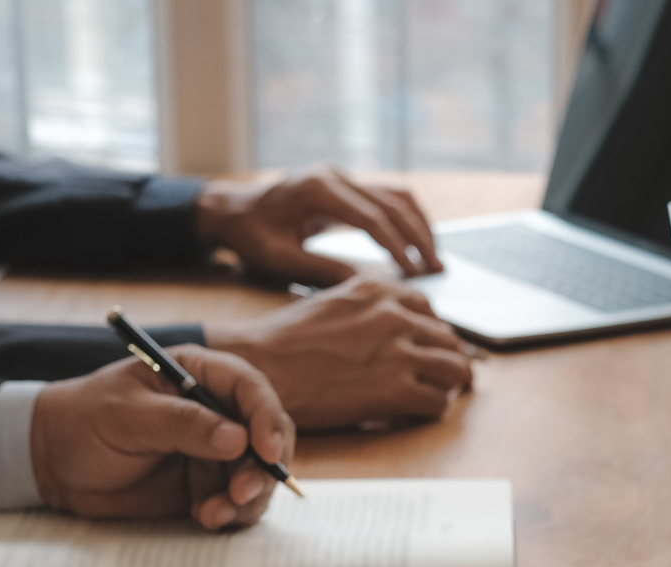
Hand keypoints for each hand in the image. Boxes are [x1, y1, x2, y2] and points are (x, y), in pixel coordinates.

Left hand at [33, 346, 294, 529]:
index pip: (251, 390)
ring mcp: (216, 452)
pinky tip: (205, 518)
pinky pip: (238, 503)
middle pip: (268, 436)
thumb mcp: (126, 415)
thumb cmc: (83, 422)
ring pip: (259, 474)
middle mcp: (218, 412)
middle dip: (263, 467)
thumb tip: (237, 439)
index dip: (266, 419)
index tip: (266, 452)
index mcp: (200, 375)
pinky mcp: (208, 485)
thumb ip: (181, 424)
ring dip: (248, 498)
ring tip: (214, 514)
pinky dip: (231, 514)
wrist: (53, 464)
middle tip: (242, 492)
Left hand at [196, 165, 442, 285]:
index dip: (396, 246)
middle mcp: (334, 175)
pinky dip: (408, 219)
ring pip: (396, 197)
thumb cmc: (250, 235)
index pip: (370, 217)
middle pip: (392, 203)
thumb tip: (365, 286)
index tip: (413, 273)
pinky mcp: (347, 185)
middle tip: (437, 269)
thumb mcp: (279, 259)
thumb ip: (320, 270)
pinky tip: (419, 243)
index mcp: (316, 188)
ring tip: (435, 259)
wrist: (232, 211)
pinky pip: (388, 198)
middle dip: (418, 238)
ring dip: (420, 226)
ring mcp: (342, 177)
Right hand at [207, 276, 473, 427]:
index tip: (424, 351)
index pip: (430, 310)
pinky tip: (412, 414)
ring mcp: (399, 352)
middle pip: (450, 340)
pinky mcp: (396, 390)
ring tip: (433, 397)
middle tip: (440, 380)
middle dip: (447, 361)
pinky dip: (431, 411)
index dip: (430, 335)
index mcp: (381, 290)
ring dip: (448, 386)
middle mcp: (396, 316)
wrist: (261, 366)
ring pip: (456, 370)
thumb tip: (399, 326)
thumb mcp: (334, 303)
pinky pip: (439, 402)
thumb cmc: (287, 340)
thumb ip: (370, 308)